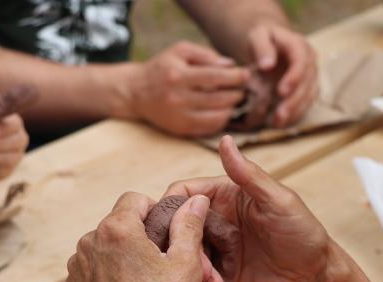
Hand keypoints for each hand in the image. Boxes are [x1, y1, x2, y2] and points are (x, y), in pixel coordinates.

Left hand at [66, 192, 217, 281]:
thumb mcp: (186, 263)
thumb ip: (188, 224)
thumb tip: (195, 200)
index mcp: (116, 229)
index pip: (134, 199)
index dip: (153, 210)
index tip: (163, 232)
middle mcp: (89, 241)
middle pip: (118, 223)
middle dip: (138, 235)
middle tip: (158, 261)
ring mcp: (78, 265)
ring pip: (104, 245)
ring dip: (121, 253)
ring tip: (142, 280)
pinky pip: (92, 267)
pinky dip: (106, 273)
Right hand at [127, 41, 249, 136]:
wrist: (136, 92)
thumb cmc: (162, 68)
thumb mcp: (179, 51)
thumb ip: (206, 55)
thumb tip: (230, 65)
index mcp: (178, 76)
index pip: (215, 77)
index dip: (235, 77)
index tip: (246, 75)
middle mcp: (177, 98)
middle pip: (219, 99)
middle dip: (237, 94)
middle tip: (243, 89)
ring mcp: (179, 116)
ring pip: (217, 117)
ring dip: (231, 109)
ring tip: (235, 100)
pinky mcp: (180, 129)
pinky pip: (209, 129)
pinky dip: (221, 121)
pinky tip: (223, 111)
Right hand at [165, 136, 329, 281]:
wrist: (313, 279)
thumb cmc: (303, 234)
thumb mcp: (278, 201)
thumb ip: (247, 174)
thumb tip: (225, 139)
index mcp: (224, 193)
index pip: (183, 192)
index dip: (172, 206)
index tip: (170, 225)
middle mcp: (215, 216)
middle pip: (179, 223)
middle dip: (181, 241)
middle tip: (193, 260)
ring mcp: (215, 243)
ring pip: (185, 248)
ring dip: (192, 264)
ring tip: (211, 278)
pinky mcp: (217, 268)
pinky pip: (196, 270)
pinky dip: (199, 279)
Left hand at [248, 24, 318, 126]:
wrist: (269, 40)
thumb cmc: (262, 37)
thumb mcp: (257, 35)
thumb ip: (261, 47)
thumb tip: (267, 65)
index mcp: (299, 45)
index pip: (301, 62)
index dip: (294, 77)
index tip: (281, 92)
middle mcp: (309, 60)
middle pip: (307, 82)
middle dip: (294, 100)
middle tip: (279, 114)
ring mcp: (310, 74)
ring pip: (309, 95)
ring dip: (295, 111)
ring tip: (278, 123)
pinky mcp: (306, 86)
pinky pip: (305, 102)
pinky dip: (295, 113)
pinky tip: (281, 123)